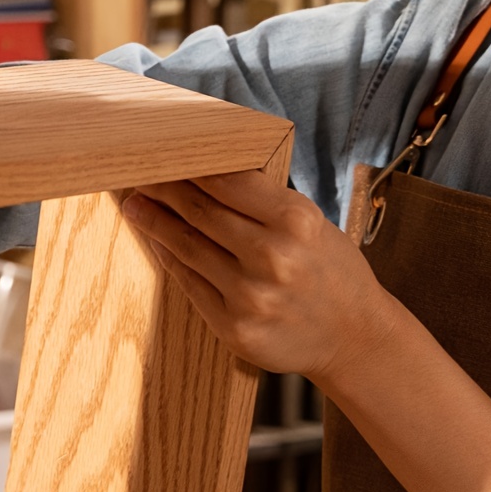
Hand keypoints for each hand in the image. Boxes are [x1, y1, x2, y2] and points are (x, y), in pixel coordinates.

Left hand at [122, 169, 397, 383]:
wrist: (354, 336)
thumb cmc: (331, 271)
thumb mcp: (312, 224)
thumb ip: (263, 203)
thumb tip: (203, 174)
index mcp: (296, 220)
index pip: (226, 181)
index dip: (190, 167)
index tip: (166, 155)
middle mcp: (272, 257)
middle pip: (200, 211)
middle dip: (164, 190)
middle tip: (139, 175)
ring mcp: (250, 296)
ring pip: (187, 247)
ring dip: (155, 223)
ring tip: (136, 206)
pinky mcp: (234, 327)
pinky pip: (190, 284)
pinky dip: (170, 260)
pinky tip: (159, 243)